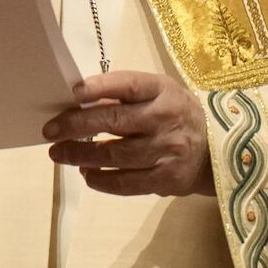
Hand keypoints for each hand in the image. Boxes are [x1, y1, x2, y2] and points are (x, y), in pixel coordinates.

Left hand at [44, 70, 212, 197]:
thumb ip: (125, 94)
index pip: (129, 85)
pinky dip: (101, 180)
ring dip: (80, 155)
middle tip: (50, 130)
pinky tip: (86, 174)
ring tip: (58, 154)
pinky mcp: (167, 179)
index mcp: (163, 91)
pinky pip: (126, 183)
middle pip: (115, 121)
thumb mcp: (160, 93)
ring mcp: (167, 151)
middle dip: (76, 125)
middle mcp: (166, 119)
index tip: (73, 92)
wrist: (218, 150)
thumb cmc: (176, 113)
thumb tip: (78, 101)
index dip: (100, 87)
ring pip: (115, 154)